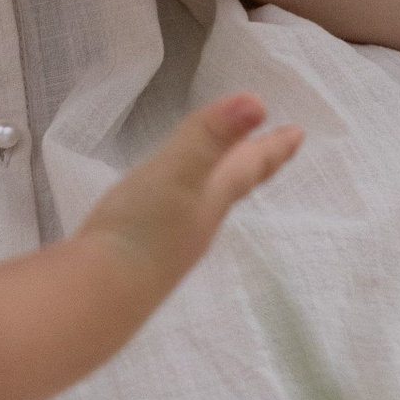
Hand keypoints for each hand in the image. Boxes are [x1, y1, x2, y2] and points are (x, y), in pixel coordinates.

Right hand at [76, 92, 303, 315]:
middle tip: (271, 148)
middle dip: (250, 163)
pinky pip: (173, 218)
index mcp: (212, 198)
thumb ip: (211, 136)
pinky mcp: (141, 255)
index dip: (273, 148)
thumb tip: (259, 102)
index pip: (249, 167)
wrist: (100, 297)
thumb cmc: (142, 228)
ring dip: (217, 182)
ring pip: (204, 204)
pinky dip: (182, 200)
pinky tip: (167, 204)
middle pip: (232, 186)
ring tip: (222, 171)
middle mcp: (198, 223)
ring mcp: (171, 244)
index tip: (299, 134)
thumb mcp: (177, 172)